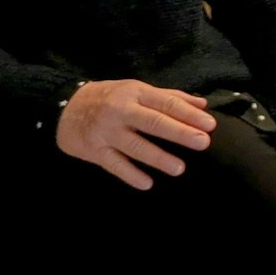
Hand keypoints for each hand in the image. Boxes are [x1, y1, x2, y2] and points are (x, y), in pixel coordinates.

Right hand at [56, 80, 215, 189]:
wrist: (65, 107)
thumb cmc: (110, 98)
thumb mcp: (138, 90)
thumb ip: (170, 97)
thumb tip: (202, 105)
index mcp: (135, 93)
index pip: (167, 103)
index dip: (189, 114)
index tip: (210, 124)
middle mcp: (121, 111)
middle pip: (154, 122)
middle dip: (180, 133)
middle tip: (203, 143)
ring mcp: (106, 131)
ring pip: (135, 146)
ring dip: (158, 158)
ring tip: (179, 168)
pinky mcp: (94, 150)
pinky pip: (114, 165)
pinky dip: (130, 175)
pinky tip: (147, 184)